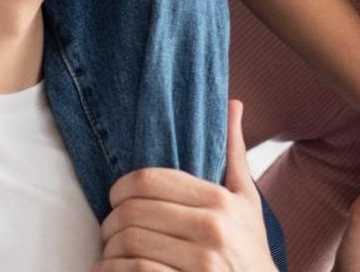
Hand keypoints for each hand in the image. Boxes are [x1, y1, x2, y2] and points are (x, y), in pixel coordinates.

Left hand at [95, 100, 274, 270]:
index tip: (116, 199)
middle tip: (109, 230)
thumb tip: (233, 104)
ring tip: (111, 253)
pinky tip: (111, 271)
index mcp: (220, 201)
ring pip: (130, 243)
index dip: (120, 188)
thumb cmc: (250, 249)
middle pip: (132, 212)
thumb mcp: (248, 201)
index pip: (149, 181)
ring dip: (109, 250)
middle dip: (110, 223)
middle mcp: (211, 229)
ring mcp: (201, 264)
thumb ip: (234, 153)